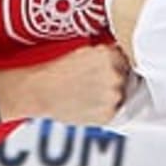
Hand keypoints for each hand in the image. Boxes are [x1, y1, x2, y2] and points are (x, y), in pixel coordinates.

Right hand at [0, 44, 129, 124]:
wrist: (39, 91)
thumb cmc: (56, 72)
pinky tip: (88, 104)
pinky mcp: (108, 114)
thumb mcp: (83, 52)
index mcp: (110, 55)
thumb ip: (105, 54)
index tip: (106, 69)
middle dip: (114, 79)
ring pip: (121, 94)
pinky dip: (104, 109)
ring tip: (89, 94)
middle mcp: (115, 75)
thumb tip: (120, 58)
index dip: (116, 64)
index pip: (126, 58)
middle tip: (94, 83)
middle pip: (126, 76)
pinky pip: (113, 111)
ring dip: (111, 95)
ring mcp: (114, 96)